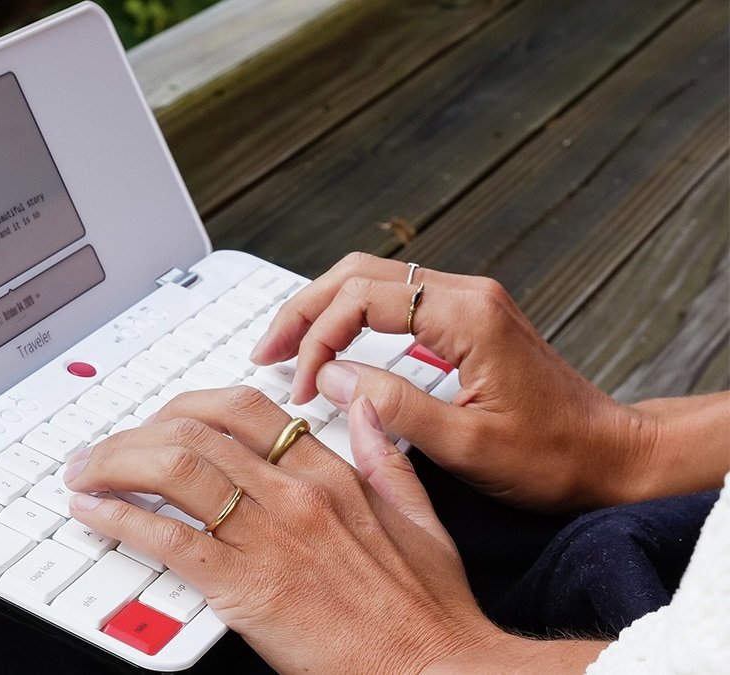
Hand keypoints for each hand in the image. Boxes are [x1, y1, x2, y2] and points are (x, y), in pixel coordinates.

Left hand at [63, 387, 506, 672]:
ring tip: (84, 473)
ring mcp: (269, 536)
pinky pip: (168, 538)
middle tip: (105, 448)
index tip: (160, 421)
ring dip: (115, 465)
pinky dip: (121, 518)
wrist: (437, 670)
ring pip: (174, 470)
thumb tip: (364, 406)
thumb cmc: (424, 609)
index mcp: (331, 474)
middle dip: (136, 432)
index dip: (186, 407)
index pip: (241, 409)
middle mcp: (295, 493)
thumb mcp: (418, 516)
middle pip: (193, 431)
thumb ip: (383, 456)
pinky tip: (94, 513)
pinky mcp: (245, 586)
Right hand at [249, 252, 653, 511]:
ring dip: (323, 309)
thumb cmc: (553, 457)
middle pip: (359, 274)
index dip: (318, 338)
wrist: (611, 455)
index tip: (298, 383)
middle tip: (267, 352)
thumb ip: (394, 407)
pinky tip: (331, 345)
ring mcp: (468, 302)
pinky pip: (394, 300)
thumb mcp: (468, 446)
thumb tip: (331, 377)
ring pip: (373, 280)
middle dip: (304, 310)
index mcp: (467, 316)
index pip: (363, 300)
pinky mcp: (466, 319)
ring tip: (287, 347)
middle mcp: (467, 294)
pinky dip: (352, 318)